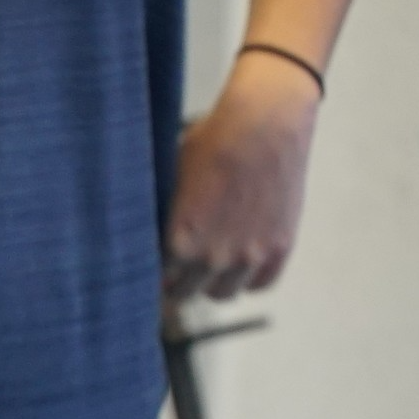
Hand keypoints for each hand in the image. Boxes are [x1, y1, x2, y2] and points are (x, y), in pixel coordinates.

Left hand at [164, 51, 322, 300]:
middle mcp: (212, 257)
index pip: (153, 278)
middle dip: (174, 282)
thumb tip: (138, 236)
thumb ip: (161, 216)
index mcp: (178, 241)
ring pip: (221, 295)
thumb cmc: (210, 142)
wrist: (265, 123)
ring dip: (210, 285)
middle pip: (183, 294)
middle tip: (171, 271)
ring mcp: (249, 256)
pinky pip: (259, 285)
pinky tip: (237, 265)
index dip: (147, 274)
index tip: (144, 270)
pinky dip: (248, 279)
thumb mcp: (170, 178)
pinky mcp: (280, 247)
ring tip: (204, 268)